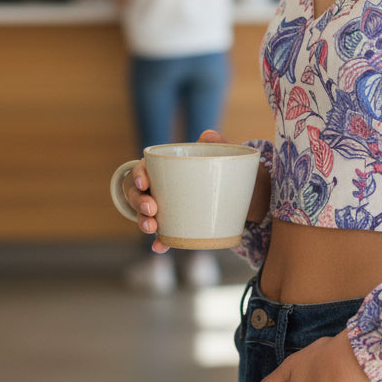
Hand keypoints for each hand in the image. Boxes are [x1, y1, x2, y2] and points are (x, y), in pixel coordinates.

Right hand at [124, 128, 226, 252]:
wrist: (243, 191)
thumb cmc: (225, 166)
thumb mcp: (223, 153)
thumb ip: (217, 143)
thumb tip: (207, 135)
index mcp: (165, 168)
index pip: (143, 169)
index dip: (138, 175)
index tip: (144, 182)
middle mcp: (161, 188)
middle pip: (138, 195)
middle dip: (139, 202)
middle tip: (151, 208)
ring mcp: (166, 208)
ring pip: (145, 215)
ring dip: (143, 222)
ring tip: (153, 228)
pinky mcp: (176, 226)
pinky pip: (164, 235)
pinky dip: (160, 241)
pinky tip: (159, 247)